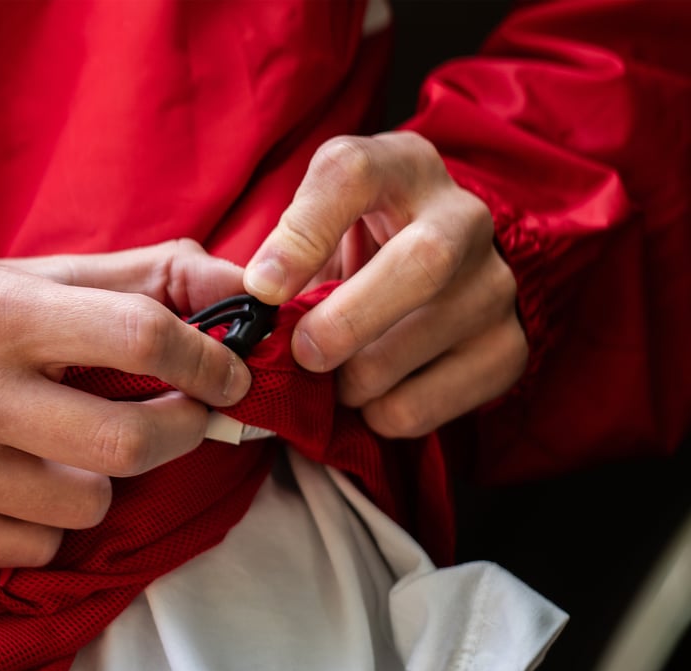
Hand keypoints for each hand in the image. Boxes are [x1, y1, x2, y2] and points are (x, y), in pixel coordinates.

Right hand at [0, 240, 250, 566]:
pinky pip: (40, 545)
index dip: (206, 359)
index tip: (229, 373)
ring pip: (89, 505)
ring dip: (102, 477)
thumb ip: (136, 279)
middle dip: (181, 431)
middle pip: (128, 441)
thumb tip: (237, 286)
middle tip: (184, 414)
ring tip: (63, 444)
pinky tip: (14, 481)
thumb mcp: (26, 279)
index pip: (138, 336)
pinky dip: (49, 519)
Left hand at [244, 131, 525, 437]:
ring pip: (424, 339)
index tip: (262, 288)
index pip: (354, 173)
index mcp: (399, 167)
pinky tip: (368, 397)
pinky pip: (431, 399)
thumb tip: (252, 302)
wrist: (433, 274)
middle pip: (424, 260)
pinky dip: (381, 413)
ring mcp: (495, 284)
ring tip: (331, 379)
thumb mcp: (316, 225)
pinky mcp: (507, 349)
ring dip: (355, 379)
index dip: (303, 233)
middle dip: (349, 320)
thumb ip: (282, 253)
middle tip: (303, 353)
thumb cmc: (354, 248)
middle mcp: (462, 216)